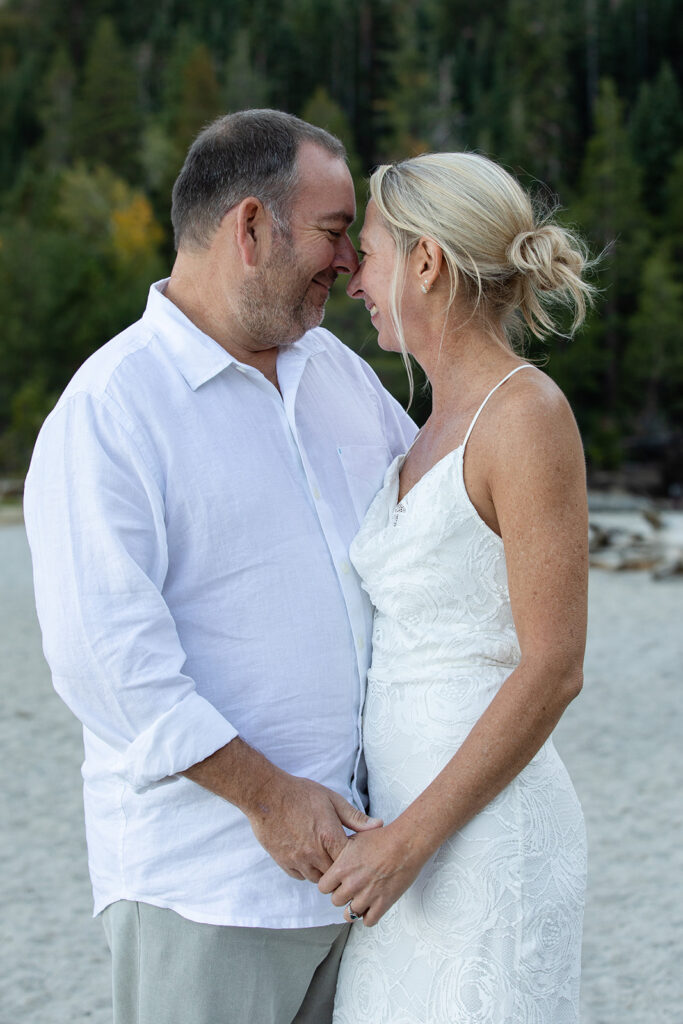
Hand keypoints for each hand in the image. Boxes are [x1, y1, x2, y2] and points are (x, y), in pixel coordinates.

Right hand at [245, 773, 381, 882]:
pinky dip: (306, 870)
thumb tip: (379, 825)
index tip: (355, 855)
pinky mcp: (283, 861)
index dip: (354, 860)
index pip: (349, 862)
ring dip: (323, 871)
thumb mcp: (331, 800)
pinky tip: (308, 857)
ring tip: (325, 857)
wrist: (266, 795)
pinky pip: (300, 876)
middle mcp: (314, 853)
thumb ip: (355, 818)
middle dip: (340, 869)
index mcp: (329, 837)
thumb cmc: (300, 794)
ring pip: (317, 879)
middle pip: (335, 875)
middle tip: (341, 859)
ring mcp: (297, 859)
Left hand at [317, 822, 426, 926]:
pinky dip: (369, 916)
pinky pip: (369, 921)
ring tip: (360, 900)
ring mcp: (367, 896)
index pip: (323, 887)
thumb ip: (342, 853)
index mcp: (342, 868)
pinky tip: (371, 907)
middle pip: (336, 901)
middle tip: (350, 889)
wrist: (406, 844)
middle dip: (342, 895)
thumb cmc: (383, 838)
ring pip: (349, 914)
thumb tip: (335, 858)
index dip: (330, 884)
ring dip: (354, 907)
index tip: (335, 883)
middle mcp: (352, 884)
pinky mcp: (382, 904)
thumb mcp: (355, 839)